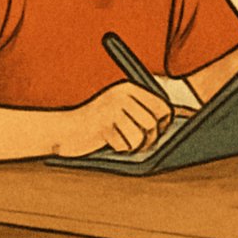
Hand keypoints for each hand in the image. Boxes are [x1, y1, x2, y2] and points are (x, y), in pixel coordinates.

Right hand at [54, 82, 172, 156]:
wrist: (64, 129)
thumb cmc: (97, 123)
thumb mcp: (120, 109)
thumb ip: (142, 111)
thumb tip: (172, 122)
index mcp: (129, 88)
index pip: (162, 106)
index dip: (164, 123)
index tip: (160, 132)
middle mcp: (122, 96)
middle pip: (152, 123)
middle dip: (151, 139)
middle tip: (142, 144)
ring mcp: (111, 109)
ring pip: (140, 136)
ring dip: (135, 146)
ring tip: (126, 144)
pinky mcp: (103, 125)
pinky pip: (124, 145)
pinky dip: (120, 149)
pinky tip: (110, 143)